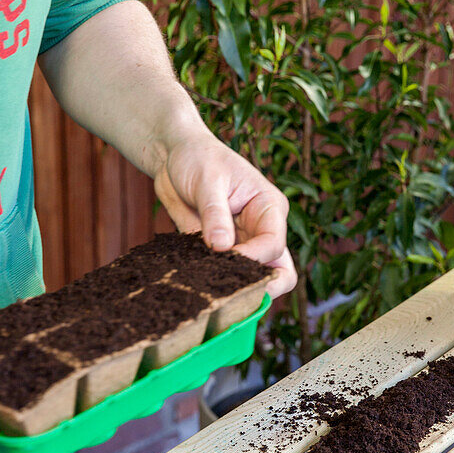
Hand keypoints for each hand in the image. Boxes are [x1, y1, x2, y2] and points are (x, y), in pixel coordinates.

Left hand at [154, 130, 296, 299]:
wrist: (174, 157)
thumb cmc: (198, 158)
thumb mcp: (207, 181)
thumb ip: (215, 214)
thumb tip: (222, 247)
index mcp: (269, 208)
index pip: (273, 245)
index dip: (253, 259)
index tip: (225, 259)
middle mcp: (261, 229)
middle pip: (279, 271)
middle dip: (262, 287)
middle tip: (234, 295)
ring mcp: (242, 243)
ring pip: (253, 278)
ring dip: (236, 287)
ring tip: (211, 290)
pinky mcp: (219, 251)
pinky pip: (223, 275)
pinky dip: (213, 283)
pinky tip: (195, 282)